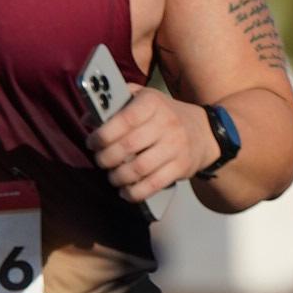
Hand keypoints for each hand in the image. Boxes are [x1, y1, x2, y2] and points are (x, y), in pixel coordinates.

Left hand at [90, 88, 218, 205]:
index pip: (124, 119)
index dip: (103, 134)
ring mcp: (175, 146)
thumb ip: (115, 104)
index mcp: (152, 102)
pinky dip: (135, 192)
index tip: (92, 142)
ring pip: (138, 168)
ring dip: (118, 177)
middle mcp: (166, 123)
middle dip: (106, 158)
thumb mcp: (143, 99)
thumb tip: (88, 118)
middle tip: (100, 160)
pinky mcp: (181, 167)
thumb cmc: (164, 115)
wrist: (205, 132)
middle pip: (127, 146)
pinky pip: (153, 184)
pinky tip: (125, 191)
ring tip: (112, 177)